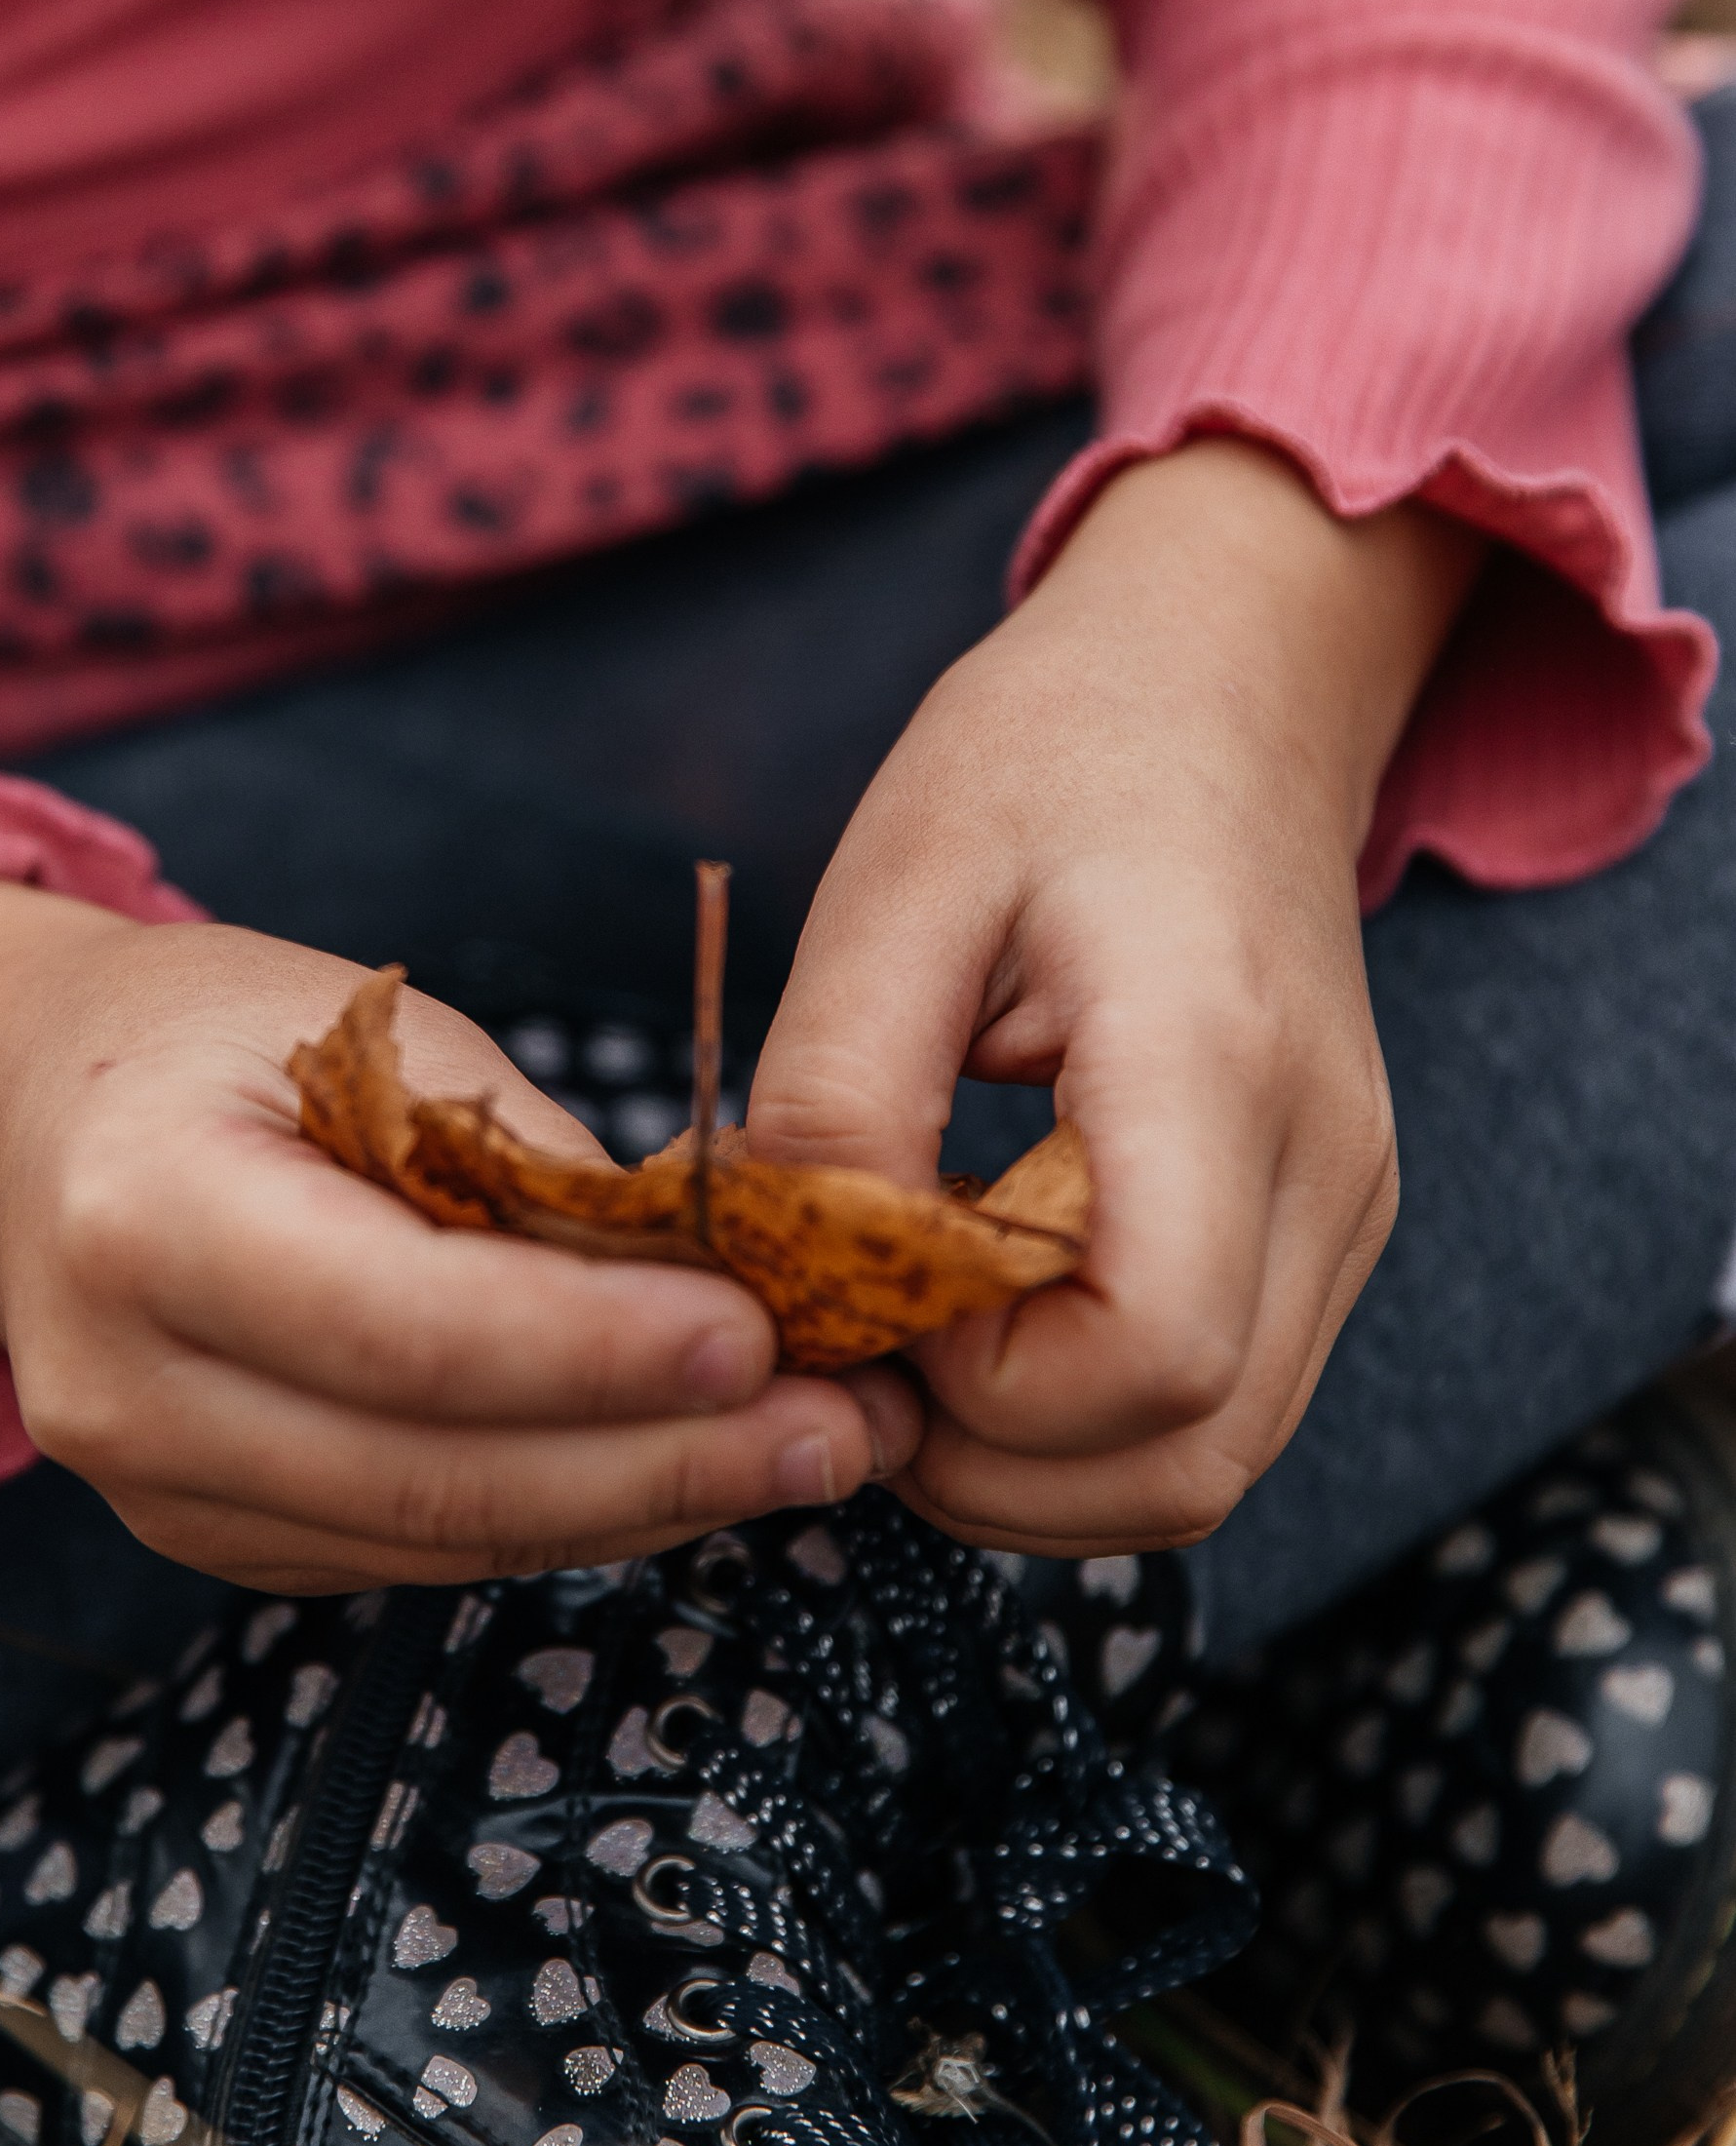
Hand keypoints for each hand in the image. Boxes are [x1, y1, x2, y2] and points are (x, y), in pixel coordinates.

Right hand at [0, 894, 912, 1589]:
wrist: (21, 1123)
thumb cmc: (212, 1041)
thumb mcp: (369, 1026)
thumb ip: (522, 1162)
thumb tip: (729, 1276)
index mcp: (139, 1214)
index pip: (403, 1327)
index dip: (594, 1351)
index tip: (763, 1339)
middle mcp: (119, 1383)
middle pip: (432, 1474)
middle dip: (665, 1463)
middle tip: (842, 1429)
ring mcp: (150, 1488)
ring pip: (439, 1540)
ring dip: (644, 1505)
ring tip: (812, 1448)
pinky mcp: (207, 1539)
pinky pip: (415, 1552)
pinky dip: (565, 1515)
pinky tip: (687, 1467)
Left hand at [744, 438, 1480, 1555]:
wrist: (1227, 678)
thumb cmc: (1053, 752)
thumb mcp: (897, 885)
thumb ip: (838, 1094)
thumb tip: (798, 1289)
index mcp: (1216, 1066)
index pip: (1148, 1360)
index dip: (981, 1389)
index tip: (866, 1298)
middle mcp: (1326, 1169)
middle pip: (1190, 1463)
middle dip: (991, 1466)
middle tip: (856, 1354)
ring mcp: (1347, 1212)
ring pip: (1207, 1467)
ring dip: (1037, 1465)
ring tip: (909, 1339)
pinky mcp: (1327, 1229)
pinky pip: (1218, 1407)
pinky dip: (1087, 1421)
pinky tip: (984, 1317)